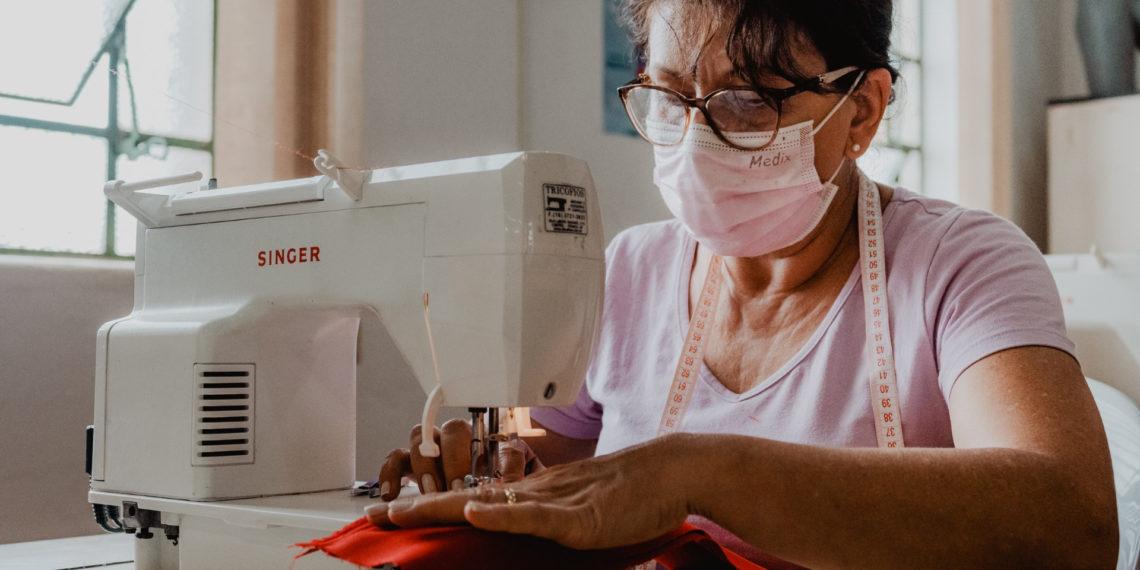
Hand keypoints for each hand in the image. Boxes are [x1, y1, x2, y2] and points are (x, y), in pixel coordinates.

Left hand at [366, 435, 691, 549]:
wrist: (672, 471)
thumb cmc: (631, 493)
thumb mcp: (579, 509)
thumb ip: (546, 517)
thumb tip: (515, 523)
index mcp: (533, 496)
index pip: (474, 502)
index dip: (433, 507)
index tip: (394, 513)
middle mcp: (534, 495)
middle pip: (467, 501)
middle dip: (420, 509)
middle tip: (376, 515)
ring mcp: (555, 503)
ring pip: (490, 505)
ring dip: (445, 509)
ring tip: (405, 512)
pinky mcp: (579, 516)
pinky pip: (536, 515)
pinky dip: (504, 514)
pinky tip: (477, 513)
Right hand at [377, 420, 544, 499]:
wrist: (486, 502)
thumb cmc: (500, 488)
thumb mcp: (512, 480)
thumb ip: (513, 470)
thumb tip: (511, 466)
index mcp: (480, 439)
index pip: (472, 431)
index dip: (465, 454)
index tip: (465, 481)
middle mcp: (454, 440)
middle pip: (446, 431)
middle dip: (448, 460)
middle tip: (451, 488)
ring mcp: (431, 450)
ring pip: (419, 438)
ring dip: (423, 466)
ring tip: (428, 493)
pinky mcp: (410, 466)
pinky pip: (394, 460)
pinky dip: (389, 474)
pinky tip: (390, 495)